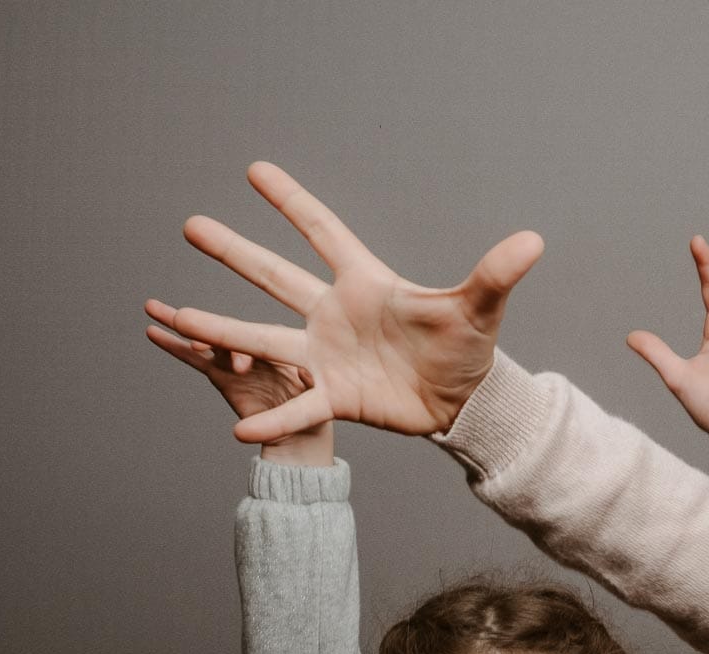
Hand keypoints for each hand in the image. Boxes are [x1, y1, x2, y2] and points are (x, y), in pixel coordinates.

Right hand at [143, 298, 333, 464]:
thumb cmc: (323, 409)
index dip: (246, 339)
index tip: (239, 361)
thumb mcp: (328, 397)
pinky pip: (193, 360)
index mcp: (287, 346)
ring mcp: (236, 360)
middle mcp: (258, 347)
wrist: (304, 435)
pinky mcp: (220, 376)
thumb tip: (309, 377)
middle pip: (229, 333)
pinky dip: (172, 346)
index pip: (263, 337)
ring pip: (206, 341)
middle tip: (185, 324)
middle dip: (207, 327)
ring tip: (155, 309)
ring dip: (181, 326)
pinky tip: (151, 331)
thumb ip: (313, 384)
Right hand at [153, 162, 542, 443]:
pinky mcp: (334, 396)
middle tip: (191, 224)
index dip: (292, 201)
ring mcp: (328, 354)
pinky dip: (272, 416)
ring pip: (266, 336)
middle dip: (235, 251)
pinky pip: (296, 406)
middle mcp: (336, 312)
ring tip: (174, 316)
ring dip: (223, 327)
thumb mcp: (480, 310)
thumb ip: (496, 274)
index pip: (323, 231)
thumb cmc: (468, 348)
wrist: (463, 401)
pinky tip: (239, 429)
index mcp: (366, 282)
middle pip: (276, 275)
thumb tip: (534, 240)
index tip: (255, 169)